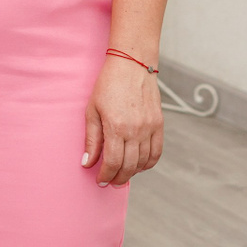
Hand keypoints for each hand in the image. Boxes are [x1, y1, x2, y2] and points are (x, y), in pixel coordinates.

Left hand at [83, 53, 163, 184]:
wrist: (132, 64)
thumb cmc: (108, 85)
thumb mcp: (92, 110)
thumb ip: (92, 139)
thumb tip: (88, 162)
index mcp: (116, 126)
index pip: (113, 162)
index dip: (106, 175)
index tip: (100, 180)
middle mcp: (136, 130)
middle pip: (129, 166)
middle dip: (118, 178)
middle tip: (110, 181)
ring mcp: (150, 127)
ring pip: (143, 162)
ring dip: (132, 172)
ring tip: (122, 173)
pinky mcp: (159, 124)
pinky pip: (157, 152)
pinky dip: (148, 163)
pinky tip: (138, 165)